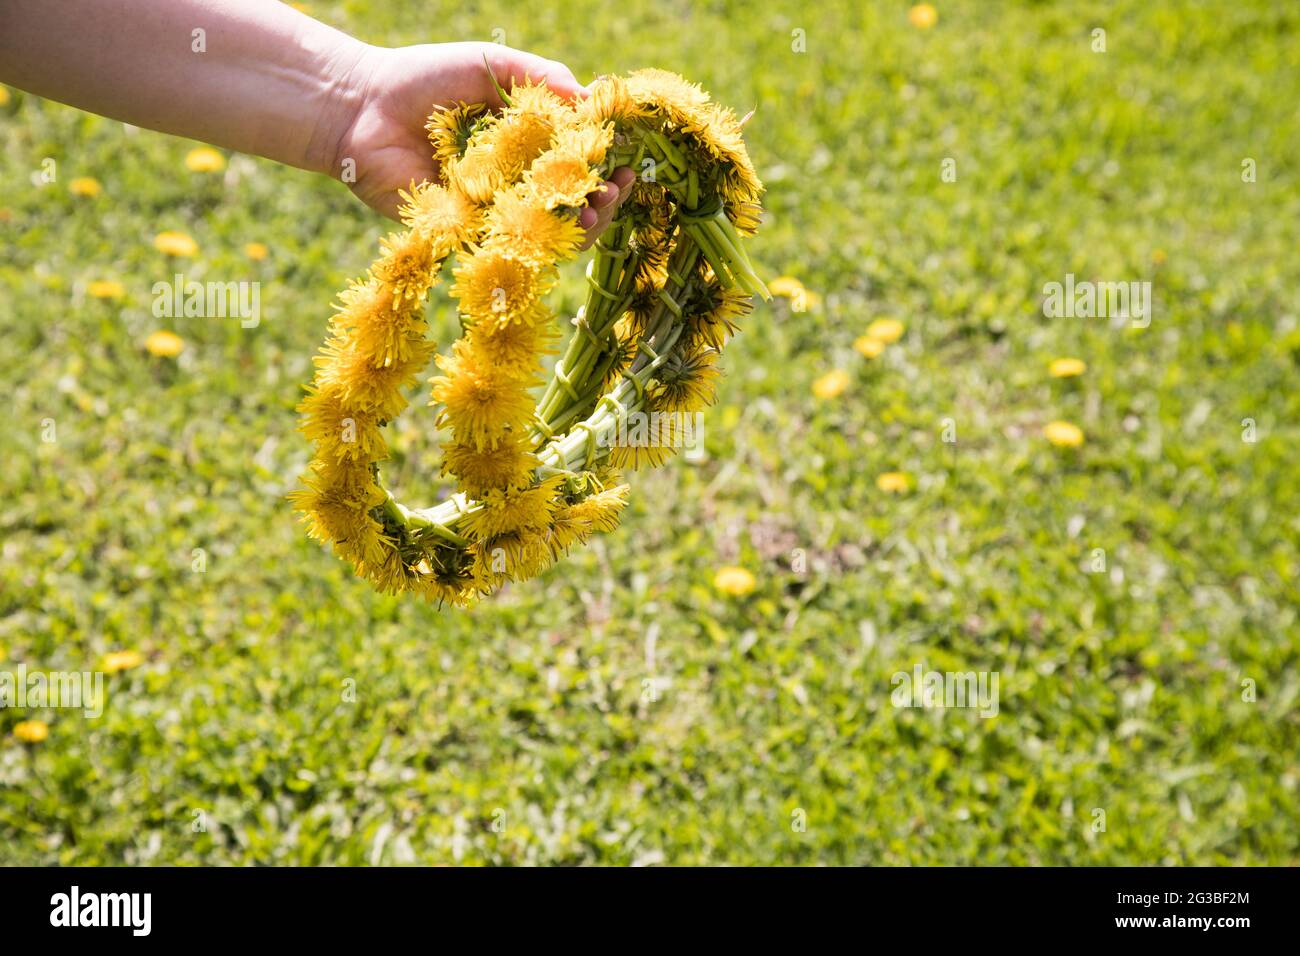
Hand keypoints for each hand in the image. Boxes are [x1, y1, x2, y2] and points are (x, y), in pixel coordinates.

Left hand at [330, 42, 633, 246]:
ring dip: (577, 227)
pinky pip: (502, 246)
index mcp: (521, 146)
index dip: (602, 167)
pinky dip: (531, 241)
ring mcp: (488, 213)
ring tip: (593, 210)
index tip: (625, 163)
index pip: (574, 165)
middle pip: (567, 204)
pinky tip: (552, 227)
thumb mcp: (489, 67)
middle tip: (612, 192)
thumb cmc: (422, 80)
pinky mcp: (462, 235)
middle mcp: (509, 183)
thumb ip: (539, 78)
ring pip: (543, 233)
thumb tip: (591, 98)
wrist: (359, 108)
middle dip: (599, 201)